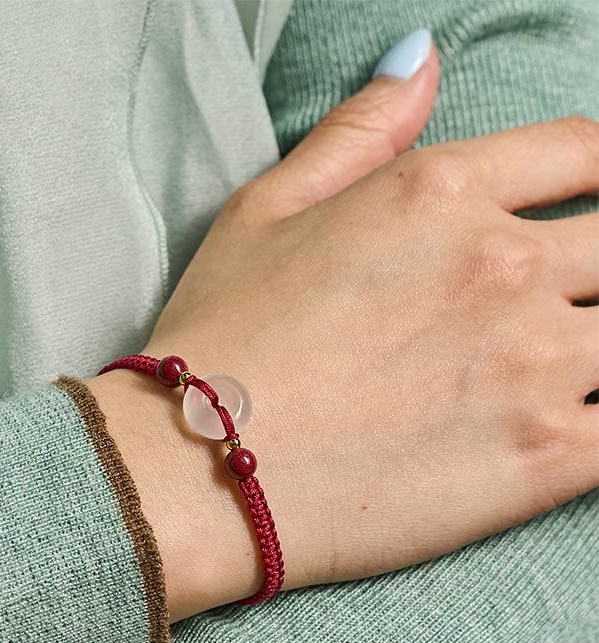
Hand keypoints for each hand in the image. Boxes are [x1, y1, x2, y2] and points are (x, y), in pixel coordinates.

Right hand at [91, 46, 598, 621]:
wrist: (199, 469)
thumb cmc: (223, 340)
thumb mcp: (265, 209)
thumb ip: (360, 130)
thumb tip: (423, 58)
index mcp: (442, 193)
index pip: (584, 151)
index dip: (598, 175)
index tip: (585, 206)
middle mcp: (501, 265)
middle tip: (559, 302)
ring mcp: (533, 364)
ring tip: (556, 366)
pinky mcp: (543, 459)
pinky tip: (573, 419)